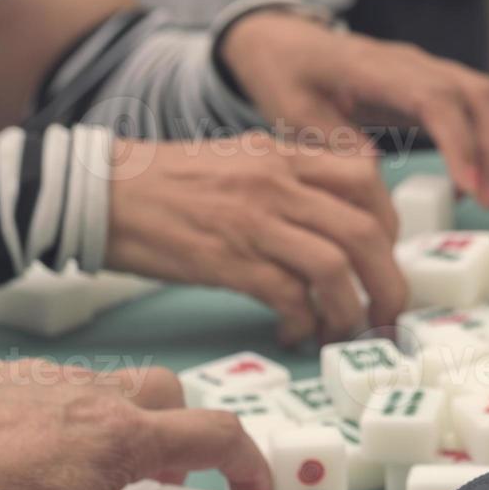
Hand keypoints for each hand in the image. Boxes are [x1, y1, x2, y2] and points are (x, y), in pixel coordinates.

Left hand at [0, 361, 272, 489]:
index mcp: (124, 436)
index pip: (219, 433)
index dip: (249, 463)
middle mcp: (95, 396)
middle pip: (172, 393)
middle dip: (187, 430)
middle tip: (171, 478)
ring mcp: (48, 381)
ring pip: (116, 386)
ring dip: (130, 422)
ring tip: (99, 475)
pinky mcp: (5, 379)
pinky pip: (64, 386)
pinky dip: (76, 416)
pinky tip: (43, 456)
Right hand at [107, 135, 405, 345]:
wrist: (98, 191)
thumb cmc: (169, 184)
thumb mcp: (242, 162)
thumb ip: (292, 183)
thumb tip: (339, 223)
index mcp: (284, 156)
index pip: (367, 180)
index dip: (391, 224)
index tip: (386, 256)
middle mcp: (277, 184)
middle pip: (366, 233)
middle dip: (389, 283)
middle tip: (388, 313)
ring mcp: (253, 222)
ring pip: (336, 269)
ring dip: (351, 311)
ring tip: (344, 332)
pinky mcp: (227, 261)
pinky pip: (289, 298)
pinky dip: (303, 323)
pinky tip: (296, 333)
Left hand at [221, 12, 488, 206]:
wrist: (289, 45)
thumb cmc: (289, 79)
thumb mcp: (294, 115)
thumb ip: (334, 144)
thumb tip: (375, 175)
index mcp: (374, 68)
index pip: (435, 99)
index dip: (459, 142)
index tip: (468, 187)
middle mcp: (415, 62)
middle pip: (481, 95)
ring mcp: (434, 70)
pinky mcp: (442, 85)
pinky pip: (488, 107)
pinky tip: (482, 181)